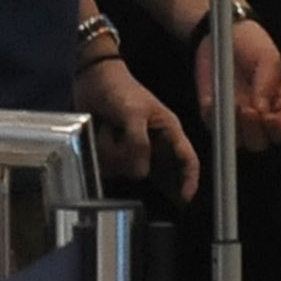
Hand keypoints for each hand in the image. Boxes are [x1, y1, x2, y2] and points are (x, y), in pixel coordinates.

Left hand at [75, 53, 202, 202]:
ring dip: (114, 155)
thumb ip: (138, 142)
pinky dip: (104, 156)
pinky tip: (100, 136)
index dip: (190, 181)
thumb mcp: (132, 112)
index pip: (188, 160)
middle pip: (157, 173)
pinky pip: (112, 168)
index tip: (185, 201)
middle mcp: (154, 144)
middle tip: (127, 160)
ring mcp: (134, 150)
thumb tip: (141, 174)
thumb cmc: (119, 89)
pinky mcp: (115, 153)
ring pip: (129, 171)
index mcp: (168, 131)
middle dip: (139, 168)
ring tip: (106, 129)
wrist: (91, 79)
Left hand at [197, 17, 280, 151]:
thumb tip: (261, 111)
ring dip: (234, 128)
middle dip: (254, 130)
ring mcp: (235, 119)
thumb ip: (268, 83)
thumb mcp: (268, 58)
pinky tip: (214, 100)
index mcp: (279, 106)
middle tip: (247, 109)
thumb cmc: (253, 45)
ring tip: (233, 104)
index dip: (278, 130)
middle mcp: (259, 118)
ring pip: (237, 142)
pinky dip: (213, 117)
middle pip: (259, 143)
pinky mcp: (214, 114)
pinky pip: (213, 126)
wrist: (224, 35)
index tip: (269, 116)